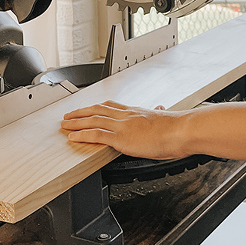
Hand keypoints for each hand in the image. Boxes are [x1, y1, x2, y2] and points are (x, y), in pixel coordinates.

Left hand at [61, 100, 188, 159]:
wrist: (180, 131)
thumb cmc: (176, 128)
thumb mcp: (165, 117)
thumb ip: (159, 113)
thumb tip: (161, 109)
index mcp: (136, 111)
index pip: (111, 106)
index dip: (97, 107)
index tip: (88, 108)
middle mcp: (126, 116)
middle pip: (97, 110)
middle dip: (81, 112)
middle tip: (68, 116)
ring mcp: (122, 126)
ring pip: (93, 120)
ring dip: (76, 122)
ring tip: (64, 125)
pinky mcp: (121, 138)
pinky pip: (96, 134)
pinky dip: (82, 135)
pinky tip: (73, 137)